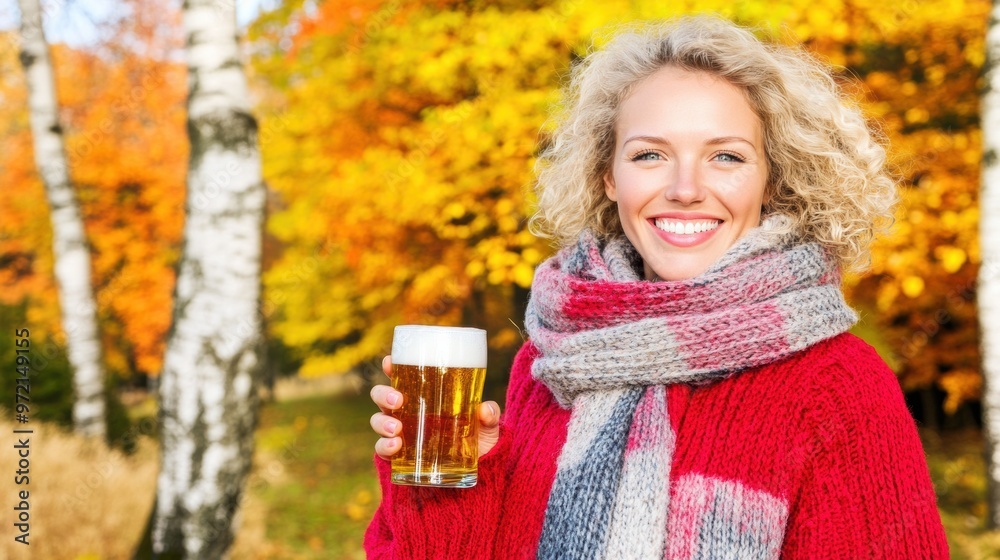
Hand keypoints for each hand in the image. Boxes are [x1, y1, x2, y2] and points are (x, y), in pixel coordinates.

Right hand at [369, 355, 501, 460]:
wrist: (477, 472)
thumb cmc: (478, 441)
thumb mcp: (488, 427)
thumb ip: (489, 416)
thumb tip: (485, 409)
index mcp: (425, 397)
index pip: (402, 377)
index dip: (391, 366)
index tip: (389, 362)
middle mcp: (408, 412)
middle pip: (382, 396)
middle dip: (383, 394)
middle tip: (398, 400)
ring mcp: (401, 434)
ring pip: (378, 421)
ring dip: (382, 422)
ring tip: (396, 428)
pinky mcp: (400, 457)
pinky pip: (382, 449)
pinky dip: (384, 447)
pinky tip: (396, 446)